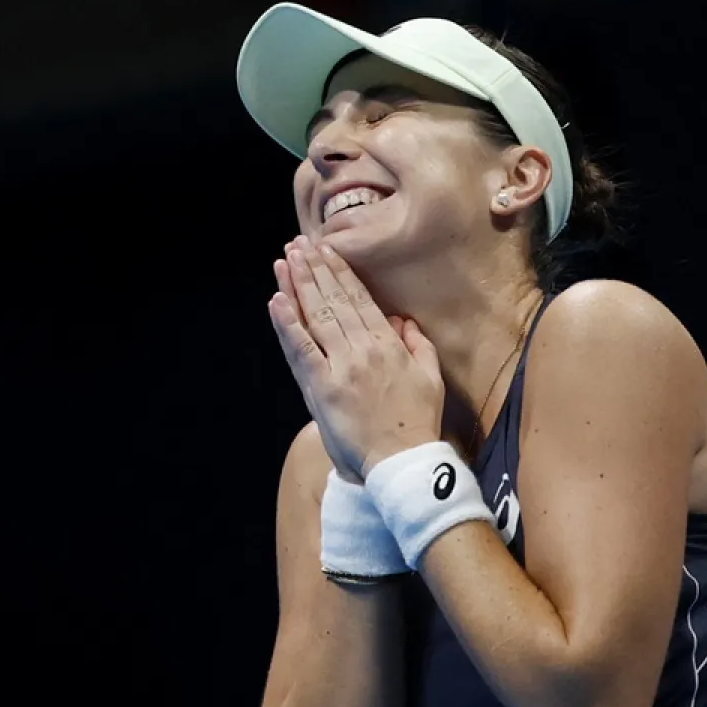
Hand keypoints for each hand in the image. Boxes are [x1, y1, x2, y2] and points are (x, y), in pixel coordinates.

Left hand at [269, 237, 444, 477]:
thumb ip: (418, 345)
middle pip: (334, 300)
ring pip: (316, 316)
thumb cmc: (418, 424)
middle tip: (299, 245)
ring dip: (298, 285)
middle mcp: (363, 349)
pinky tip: (277, 300)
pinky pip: (301, 349)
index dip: (341, 272)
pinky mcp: (321, 387)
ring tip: (286, 259)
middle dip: (315, 270)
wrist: (403, 462)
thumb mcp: (430, 378)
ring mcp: (340, 367)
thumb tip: (403, 320)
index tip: (327, 250)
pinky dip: (287, 323)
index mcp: (389, 345)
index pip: (360, 299)